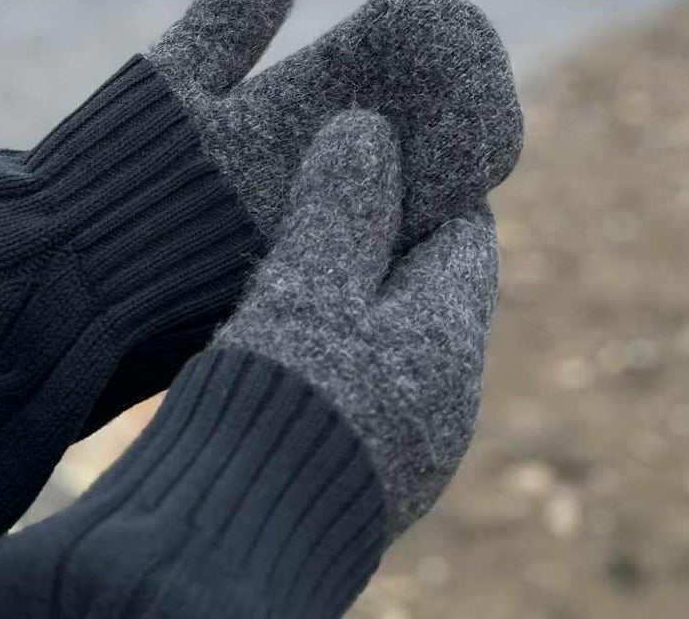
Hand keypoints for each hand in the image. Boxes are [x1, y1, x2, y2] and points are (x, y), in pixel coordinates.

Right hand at [220, 109, 499, 533]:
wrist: (222, 561)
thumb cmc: (274, 416)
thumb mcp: (307, 291)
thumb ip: (340, 209)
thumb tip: (369, 128)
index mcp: (448, 342)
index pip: (465, 231)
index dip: (426, 178)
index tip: (382, 133)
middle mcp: (443, 401)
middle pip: (428, 287)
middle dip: (384, 233)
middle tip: (327, 176)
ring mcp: (403, 450)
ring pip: (389, 340)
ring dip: (349, 293)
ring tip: (288, 241)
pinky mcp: (354, 481)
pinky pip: (358, 388)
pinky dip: (329, 347)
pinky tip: (275, 330)